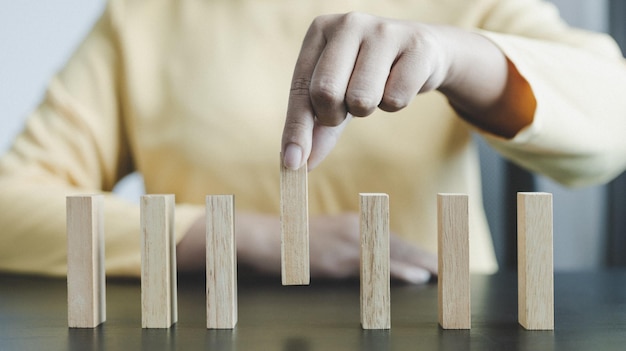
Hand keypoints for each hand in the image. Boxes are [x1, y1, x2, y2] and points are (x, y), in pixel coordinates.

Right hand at [177, 212, 435, 283]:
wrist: (265, 238)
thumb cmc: (294, 242)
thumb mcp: (326, 239)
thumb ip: (349, 246)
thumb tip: (371, 262)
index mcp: (354, 224)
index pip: (392, 239)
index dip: (415, 252)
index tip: (436, 262)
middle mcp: (356, 228)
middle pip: (399, 244)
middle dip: (425, 257)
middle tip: (451, 269)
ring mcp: (348, 242)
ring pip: (393, 253)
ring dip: (421, 263)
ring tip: (445, 275)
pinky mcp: (339, 257)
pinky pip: (376, 266)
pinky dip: (399, 271)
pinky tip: (418, 277)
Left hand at [281, 12, 529, 170]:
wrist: (423, 52)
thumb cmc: (368, 74)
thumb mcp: (336, 96)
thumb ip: (315, 128)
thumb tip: (297, 164)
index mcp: (320, 30)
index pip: (300, 88)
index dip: (296, 129)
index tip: (292, 163)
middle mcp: (349, 23)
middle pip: (325, 92)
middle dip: (334, 115)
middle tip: (347, 107)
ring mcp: (384, 31)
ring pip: (361, 99)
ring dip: (368, 108)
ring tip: (376, 89)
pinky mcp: (416, 47)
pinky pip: (395, 100)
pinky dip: (395, 103)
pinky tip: (400, 82)